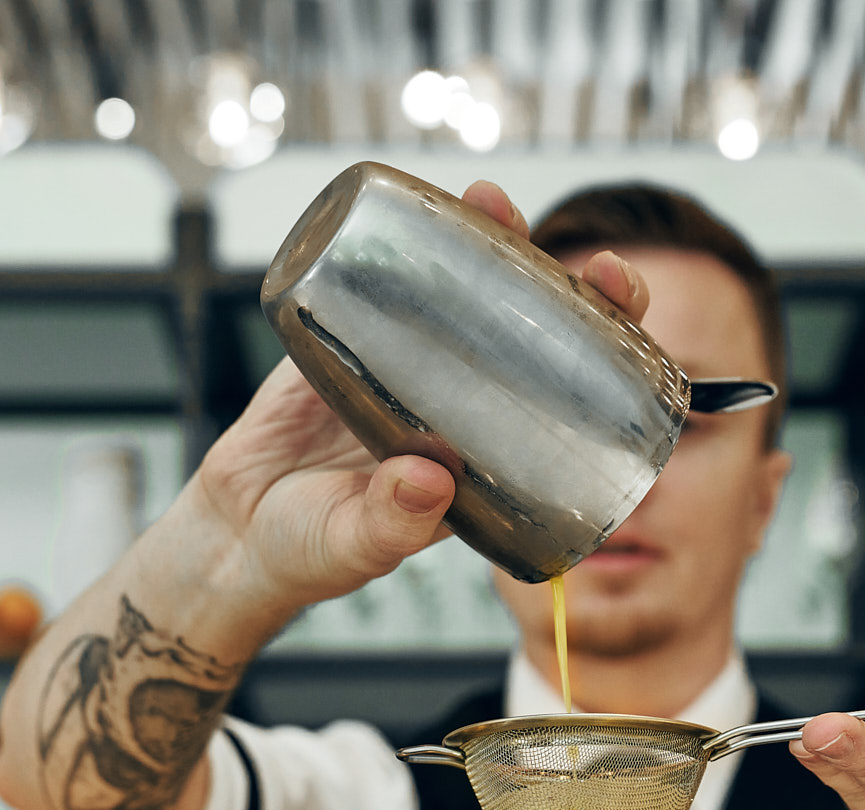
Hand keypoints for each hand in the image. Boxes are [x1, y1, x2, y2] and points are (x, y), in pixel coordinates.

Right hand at [187, 181, 650, 614]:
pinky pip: (379, 282)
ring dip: (484, 244)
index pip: (562, 406)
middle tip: (595, 266)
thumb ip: (392, 524)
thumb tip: (427, 481)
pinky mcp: (344, 337)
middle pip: (529, 336)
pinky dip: (400, 242)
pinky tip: (415, 207)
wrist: (234, 532)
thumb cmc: (308, 552)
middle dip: (568, 292)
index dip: (607, 366)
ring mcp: (404, 365)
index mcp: (484, 458)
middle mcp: (455, 404)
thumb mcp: (355, 546)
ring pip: (460, 294)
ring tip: (493, 202)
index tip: (630, 339)